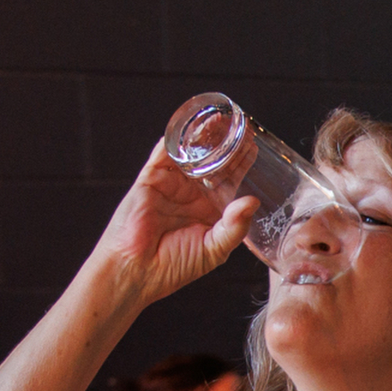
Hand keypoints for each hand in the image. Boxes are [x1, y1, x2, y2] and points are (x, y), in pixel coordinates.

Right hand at [84, 139, 257, 308]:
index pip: (230, 179)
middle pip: (213, 161)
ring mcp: (171, 184)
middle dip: (226, 143)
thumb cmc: (174, 266)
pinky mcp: (151, 179)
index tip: (254, 144)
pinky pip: (164, 154)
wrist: (137, 271)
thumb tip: (253, 201)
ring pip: (191, 153)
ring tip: (219, 119)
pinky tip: (187, 124)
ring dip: (203, 136)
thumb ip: (235, 226)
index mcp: (209, 210)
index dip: (242, 161)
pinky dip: (175, 138)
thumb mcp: (215, 249)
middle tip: (241, 125)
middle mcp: (191, 194)